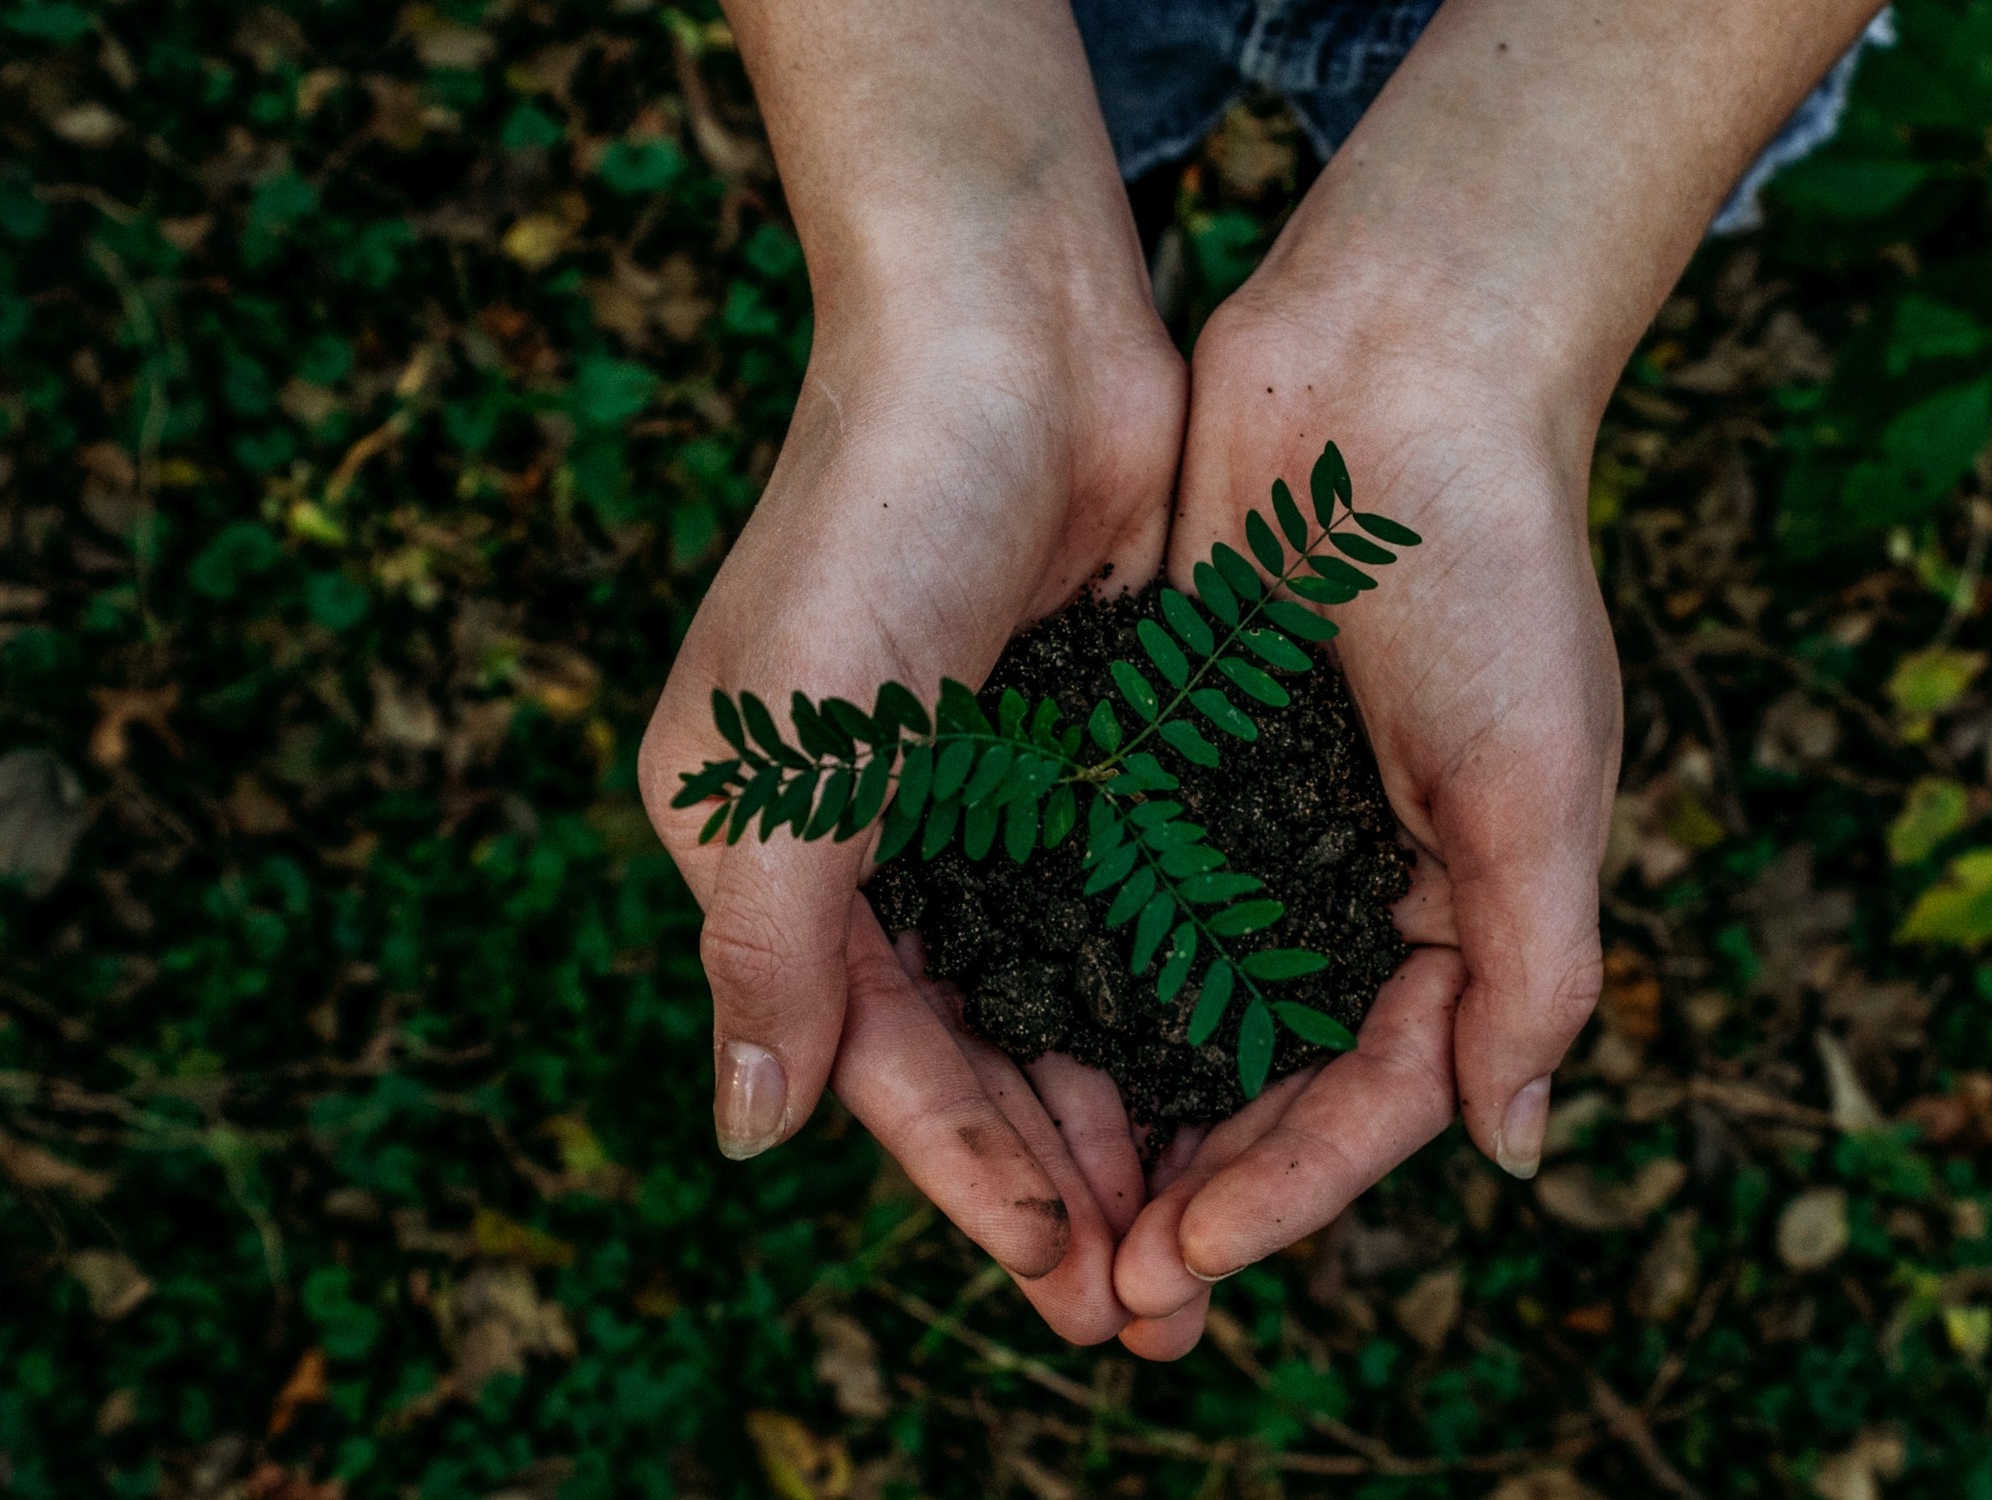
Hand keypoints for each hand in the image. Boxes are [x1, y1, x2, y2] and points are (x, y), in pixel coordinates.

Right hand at [638, 300, 1181, 1342]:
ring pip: (1065, 998)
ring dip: (1129, 1113)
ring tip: (1208, 1229)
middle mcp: (879, 839)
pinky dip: (1177, 995)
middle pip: (979, 1053)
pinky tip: (1242, 1074)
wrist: (1009, 324)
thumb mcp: (790, 754)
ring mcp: (991, 794)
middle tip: (1157, 1308)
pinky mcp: (1092, 744)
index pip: (881, 1060)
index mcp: (776, 851)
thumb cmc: (874, 523)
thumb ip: (769, 950)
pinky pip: (1134, 906)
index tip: (1068, 1280)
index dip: (972, 1178)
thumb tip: (748, 1136)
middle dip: (1063, 1182)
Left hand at [1110, 298, 1619, 1356]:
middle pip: (1268, 1080)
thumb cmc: (1492, 566)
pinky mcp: (1169, 753)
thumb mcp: (1538, 781)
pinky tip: (1000, 1045)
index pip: (1375, 1095)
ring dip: (1121, 1112)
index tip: (1188, 1258)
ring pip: (1179, 1008)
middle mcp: (1354, 883)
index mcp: (1462, 907)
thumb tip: (1510, 1150)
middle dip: (1196, 1188)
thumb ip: (1533, 968)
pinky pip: (1115, 894)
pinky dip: (1070, 976)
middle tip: (1103, 1292)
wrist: (1395, 364)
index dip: (1290, 1190)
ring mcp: (1256, 823)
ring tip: (1043, 1209)